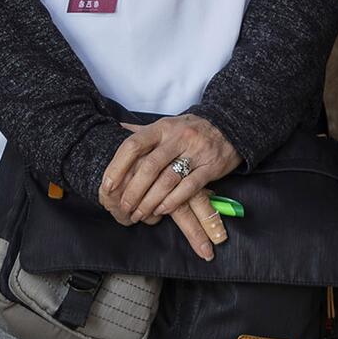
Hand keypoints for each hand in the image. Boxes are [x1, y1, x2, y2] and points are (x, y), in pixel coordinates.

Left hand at [98, 115, 239, 227]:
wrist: (230, 126)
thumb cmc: (190, 129)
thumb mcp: (166, 124)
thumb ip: (142, 130)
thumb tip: (116, 127)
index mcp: (162, 128)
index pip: (134, 145)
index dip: (117, 166)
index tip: (107, 186)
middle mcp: (177, 138)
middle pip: (149, 166)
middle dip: (133, 190)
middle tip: (122, 207)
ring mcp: (195, 153)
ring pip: (168, 180)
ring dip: (150, 201)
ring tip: (139, 214)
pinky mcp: (210, 168)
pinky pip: (188, 188)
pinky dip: (172, 201)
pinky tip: (161, 211)